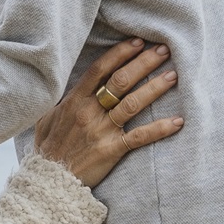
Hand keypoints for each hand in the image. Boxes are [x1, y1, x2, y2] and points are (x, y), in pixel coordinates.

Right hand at [31, 39, 181, 188]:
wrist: (49, 182)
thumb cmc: (47, 150)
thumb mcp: (46, 119)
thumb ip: (61, 101)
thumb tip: (68, 85)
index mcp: (74, 100)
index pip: (99, 70)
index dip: (120, 53)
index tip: (137, 42)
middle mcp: (88, 112)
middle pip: (120, 81)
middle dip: (143, 63)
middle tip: (163, 50)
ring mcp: (101, 131)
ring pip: (132, 104)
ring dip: (155, 88)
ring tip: (173, 76)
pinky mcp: (111, 150)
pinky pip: (139, 137)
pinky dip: (159, 129)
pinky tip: (177, 122)